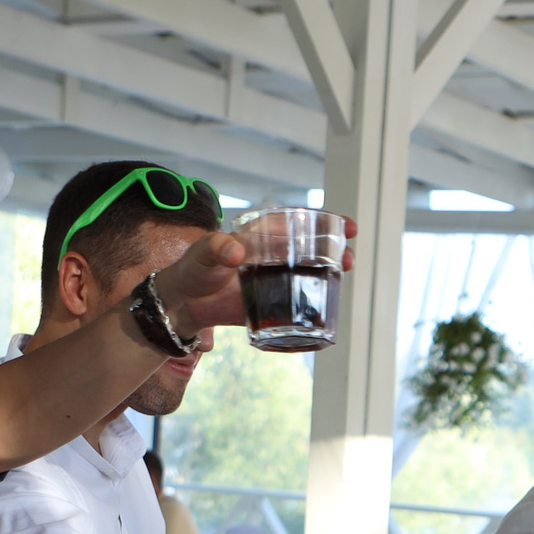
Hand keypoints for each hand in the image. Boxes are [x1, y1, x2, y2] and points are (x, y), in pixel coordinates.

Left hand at [153, 216, 358, 334]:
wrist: (184, 303)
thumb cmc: (192, 269)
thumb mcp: (202, 254)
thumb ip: (217, 248)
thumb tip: (236, 251)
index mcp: (262, 235)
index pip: (299, 222)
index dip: (326, 222)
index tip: (346, 227)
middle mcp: (273, 255)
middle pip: (313, 249)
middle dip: (336, 251)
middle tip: (349, 259)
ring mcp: (274, 280)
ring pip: (309, 274)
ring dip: (329, 276)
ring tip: (342, 278)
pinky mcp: (271, 304)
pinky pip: (297, 303)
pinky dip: (313, 306)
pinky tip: (325, 311)